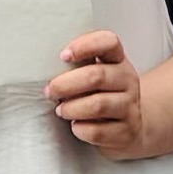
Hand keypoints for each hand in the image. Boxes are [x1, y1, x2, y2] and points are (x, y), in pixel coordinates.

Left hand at [48, 31, 155, 160]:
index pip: (109, 42)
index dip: (85, 45)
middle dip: (66, 84)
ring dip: (71, 108)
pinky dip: (80, 129)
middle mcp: (127, 80)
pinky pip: (97, 131)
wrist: (127, 127)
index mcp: (117, 60)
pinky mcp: (126, 131)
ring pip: (97, 105)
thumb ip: (75, 66)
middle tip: (49, 91)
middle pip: (97, 76)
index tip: (63, 56)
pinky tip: (75, 126)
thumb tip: (43, 68)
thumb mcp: (93, 74)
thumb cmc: (99, 95)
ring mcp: (129, 106)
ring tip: (60, 110)